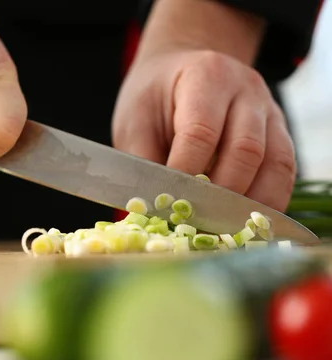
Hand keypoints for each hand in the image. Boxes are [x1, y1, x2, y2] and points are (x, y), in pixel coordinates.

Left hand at [112, 0, 295, 211]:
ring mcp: (268, 111)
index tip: (170, 203)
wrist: (179, 70)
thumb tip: (154, 205)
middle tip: (197, 225)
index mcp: (204, 77)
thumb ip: (142, 159)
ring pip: (275, 164)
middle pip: (245, 150)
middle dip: (220, 195)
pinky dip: (268, 200)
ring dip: (250, 204)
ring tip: (223, 230)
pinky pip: (284, 171)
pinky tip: (245, 221)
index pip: (201, 132)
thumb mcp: (134, 120)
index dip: (186, 173)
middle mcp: (245, 90)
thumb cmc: (153, 97)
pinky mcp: (279, 132)